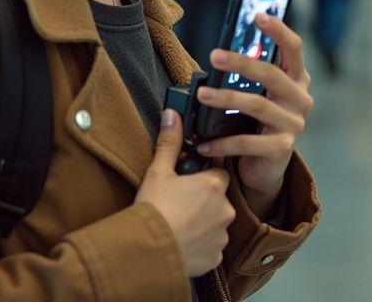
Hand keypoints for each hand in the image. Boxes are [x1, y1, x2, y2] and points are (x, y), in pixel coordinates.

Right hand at [136, 110, 233, 276]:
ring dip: (203, 224)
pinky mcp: (216, 256)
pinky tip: (181, 242)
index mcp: (214, 185)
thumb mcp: (158, 172)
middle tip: (179, 206)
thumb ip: (170, 142)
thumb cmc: (153, 210)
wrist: (146, 250)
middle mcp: (224, 209)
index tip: (187, 185)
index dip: (202, 179)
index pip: (218, 176)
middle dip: (203, 202)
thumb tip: (172, 116)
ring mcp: (222, 235)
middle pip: (218, 200)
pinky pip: (212, 247)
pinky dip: (200, 245)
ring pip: (216, 224)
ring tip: (178, 225)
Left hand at [194, 14, 312, 216]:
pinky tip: (202, 141)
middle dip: (241, 63)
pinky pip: (247, 143)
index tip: (258, 15)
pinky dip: (221, 142)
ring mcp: (294, 125)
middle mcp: (300, 99)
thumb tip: (220, 53)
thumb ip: (250, 76)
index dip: (278, 31)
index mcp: (297, 79)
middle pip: (272, 75)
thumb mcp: (260, 94)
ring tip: (202, 95)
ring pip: (258, 106)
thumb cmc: (259, 122)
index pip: (293, 48)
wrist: (268, 166)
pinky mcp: (282, 149)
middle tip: (214, 56)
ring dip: (226, 98)